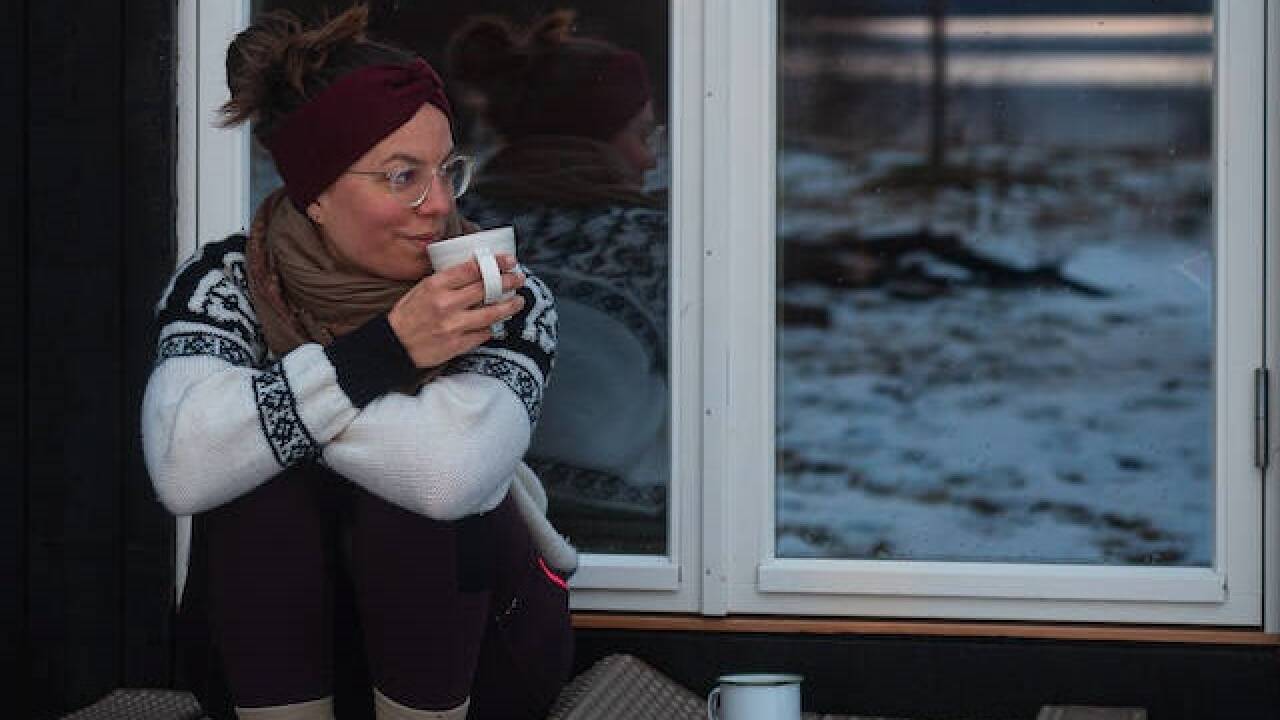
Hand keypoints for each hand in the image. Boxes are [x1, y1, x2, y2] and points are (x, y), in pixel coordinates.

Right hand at [387, 254, 525, 367]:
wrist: (393, 345)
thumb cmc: (409, 314)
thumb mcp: (423, 288)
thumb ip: (448, 280)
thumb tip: (476, 270)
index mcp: (436, 285)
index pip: (472, 269)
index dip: (495, 263)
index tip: (509, 260)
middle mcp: (446, 304)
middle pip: (486, 289)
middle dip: (508, 282)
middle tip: (519, 278)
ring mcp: (452, 326)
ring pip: (491, 313)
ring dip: (509, 306)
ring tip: (518, 301)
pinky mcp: (457, 345)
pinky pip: (483, 334)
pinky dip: (491, 327)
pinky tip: (496, 323)